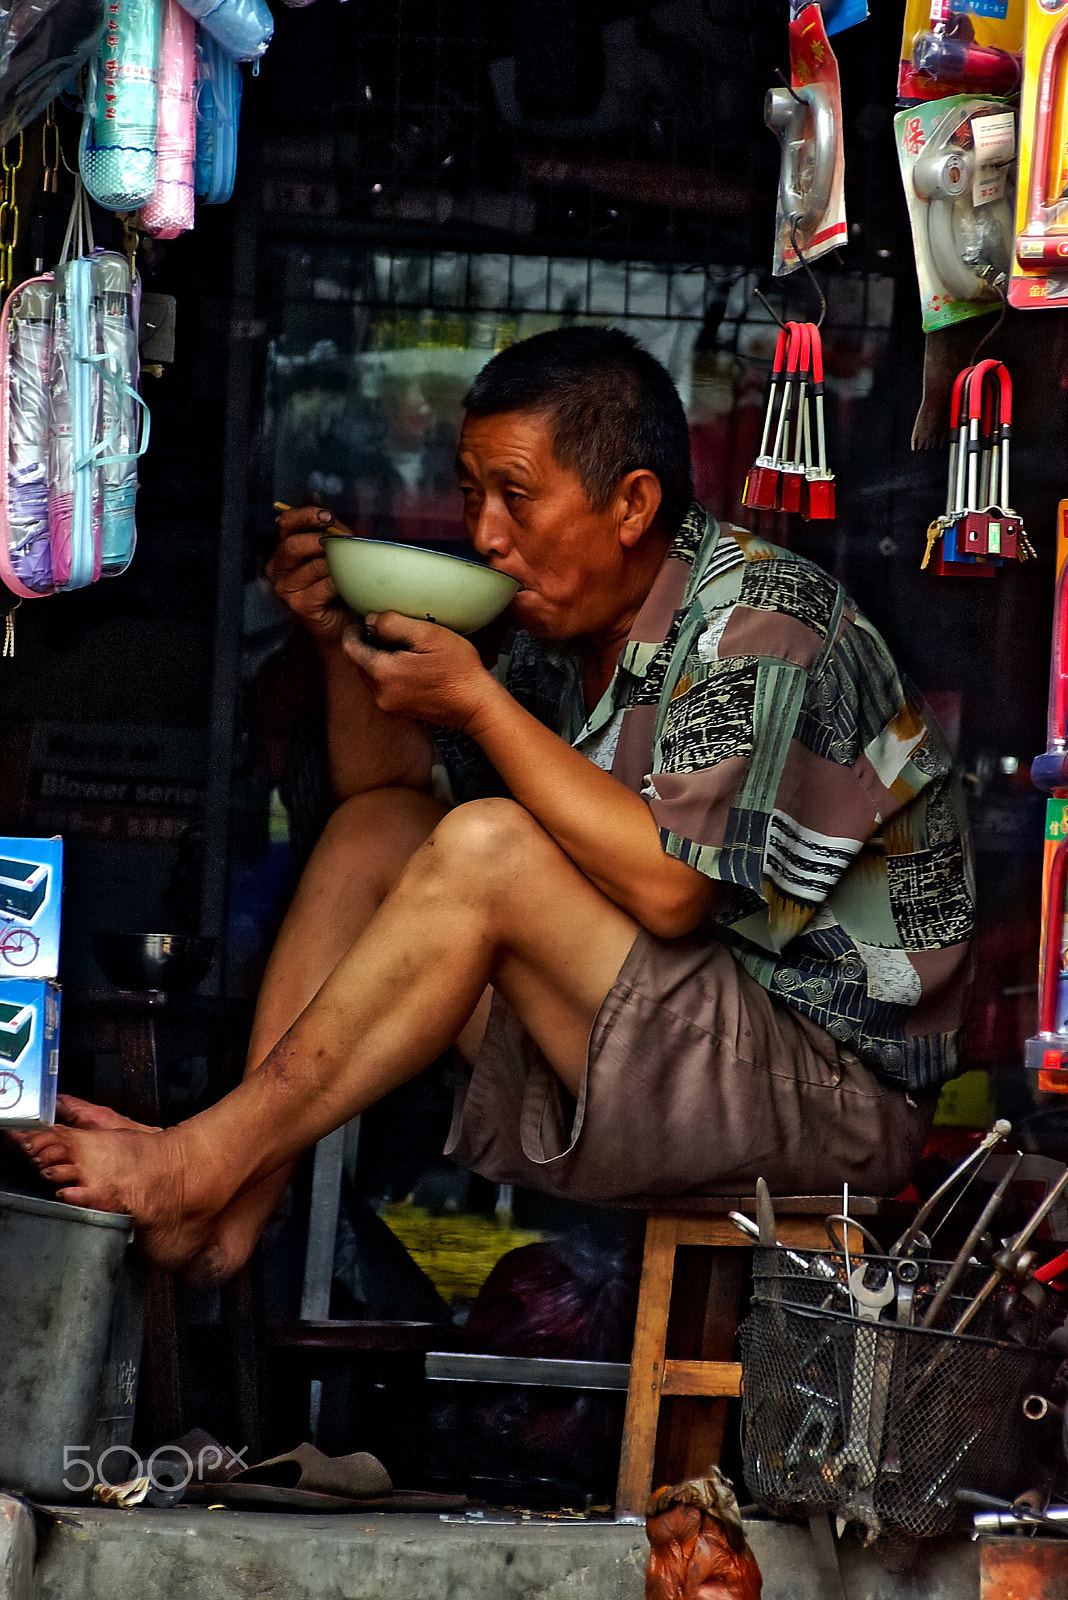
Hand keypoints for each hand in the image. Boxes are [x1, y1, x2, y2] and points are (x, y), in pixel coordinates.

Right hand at [266, 505, 351, 646]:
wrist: (343, 624)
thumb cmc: (339, 586)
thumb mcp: (336, 554)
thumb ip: (336, 536)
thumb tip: (349, 523)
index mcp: (285, 549)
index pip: (285, 523)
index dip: (305, 516)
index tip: (327, 516)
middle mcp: (279, 568)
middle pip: (293, 545)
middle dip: (321, 540)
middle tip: (344, 542)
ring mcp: (287, 589)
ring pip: (313, 566)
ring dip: (337, 563)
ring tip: (353, 565)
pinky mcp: (300, 605)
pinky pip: (324, 585)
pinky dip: (341, 581)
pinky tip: (351, 583)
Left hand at [342, 611, 496, 730]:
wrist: (476, 705)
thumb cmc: (458, 669)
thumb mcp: (428, 635)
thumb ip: (393, 624)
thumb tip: (371, 620)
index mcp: (383, 673)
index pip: (349, 648)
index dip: (354, 630)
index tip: (365, 619)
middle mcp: (380, 693)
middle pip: (359, 662)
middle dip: (368, 645)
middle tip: (389, 631)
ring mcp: (389, 706)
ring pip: (371, 675)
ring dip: (379, 660)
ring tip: (403, 648)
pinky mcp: (399, 711)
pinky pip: (384, 688)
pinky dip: (390, 675)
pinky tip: (411, 666)